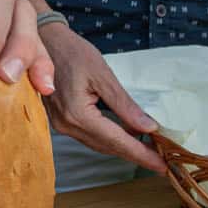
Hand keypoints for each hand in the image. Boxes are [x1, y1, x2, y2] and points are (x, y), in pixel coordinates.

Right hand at [38, 21, 164, 173]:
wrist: (43, 41)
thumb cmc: (72, 52)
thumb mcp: (103, 75)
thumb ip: (124, 105)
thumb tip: (148, 127)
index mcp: (77, 115)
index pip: (116, 141)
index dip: (141, 154)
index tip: (163, 165)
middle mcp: (67, 126)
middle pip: (108, 147)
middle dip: (136, 154)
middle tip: (162, 159)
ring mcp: (61, 125)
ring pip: (99, 144)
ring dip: (123, 147)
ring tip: (149, 148)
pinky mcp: (61, 121)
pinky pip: (90, 136)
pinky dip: (110, 137)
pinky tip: (126, 133)